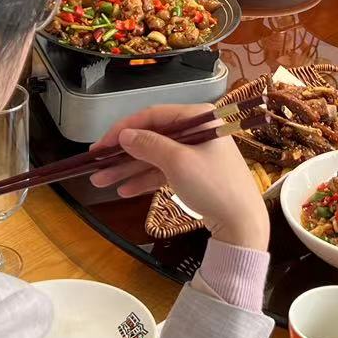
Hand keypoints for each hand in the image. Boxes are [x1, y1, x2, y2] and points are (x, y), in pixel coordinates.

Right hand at [89, 104, 269, 249]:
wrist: (241, 221)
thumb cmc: (214, 186)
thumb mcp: (177, 162)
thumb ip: (148, 145)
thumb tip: (125, 135)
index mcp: (198, 118)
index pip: (153, 115)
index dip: (124, 129)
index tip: (101, 145)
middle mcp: (197, 130)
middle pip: (151, 136)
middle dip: (122, 153)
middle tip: (95, 165)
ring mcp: (195, 152)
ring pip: (154, 156)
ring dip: (127, 169)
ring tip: (100, 181)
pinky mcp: (194, 173)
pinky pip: (163, 171)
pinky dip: (144, 180)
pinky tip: (123, 190)